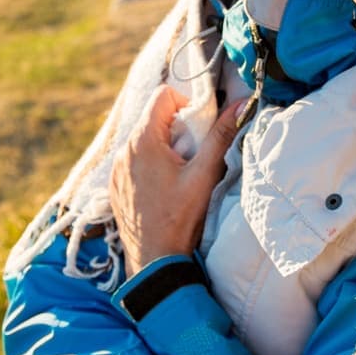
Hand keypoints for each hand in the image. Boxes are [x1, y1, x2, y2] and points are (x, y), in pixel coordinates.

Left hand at [109, 85, 241, 272]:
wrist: (154, 259)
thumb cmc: (180, 218)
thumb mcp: (204, 174)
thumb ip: (222, 135)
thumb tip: (240, 105)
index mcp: (143, 141)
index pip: (163, 95)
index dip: (186, 103)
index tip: (198, 128)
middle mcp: (124, 150)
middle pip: (152, 118)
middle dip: (176, 128)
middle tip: (193, 155)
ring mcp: (116, 169)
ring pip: (143, 140)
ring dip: (163, 146)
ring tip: (179, 174)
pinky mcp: (115, 185)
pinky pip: (132, 161)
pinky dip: (149, 165)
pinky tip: (163, 189)